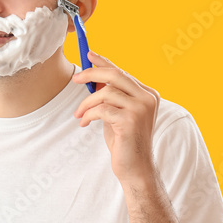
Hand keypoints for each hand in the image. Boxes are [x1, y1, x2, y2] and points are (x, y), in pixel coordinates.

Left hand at [72, 51, 160, 183]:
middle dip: (91, 74)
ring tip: (79, 114)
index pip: (123, 72)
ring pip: (105, 93)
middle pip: (115, 75)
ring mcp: (140, 109)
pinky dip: (88, 115)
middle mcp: (147, 98)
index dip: (104, 62)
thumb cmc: (124, 142)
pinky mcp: (130, 120)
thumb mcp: (117, 114)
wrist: (135, 168)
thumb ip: (111, 96)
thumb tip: (92, 79)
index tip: (88, 55)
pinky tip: (83, 123)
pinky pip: (101, 109)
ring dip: (86, 103)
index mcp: (147, 94)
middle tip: (75, 78)